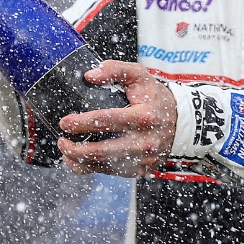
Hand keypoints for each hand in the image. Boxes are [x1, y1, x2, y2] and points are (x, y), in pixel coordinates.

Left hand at [57, 61, 177, 177]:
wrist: (181, 122)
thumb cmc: (155, 97)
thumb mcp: (139, 75)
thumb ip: (114, 69)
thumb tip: (89, 76)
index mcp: (143, 116)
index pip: (106, 121)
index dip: (81, 123)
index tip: (65, 122)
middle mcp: (144, 141)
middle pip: (103, 151)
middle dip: (76, 149)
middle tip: (62, 141)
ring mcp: (143, 158)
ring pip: (105, 166)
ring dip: (80, 161)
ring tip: (66, 151)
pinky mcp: (141, 169)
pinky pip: (112, 173)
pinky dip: (92, 168)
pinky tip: (80, 160)